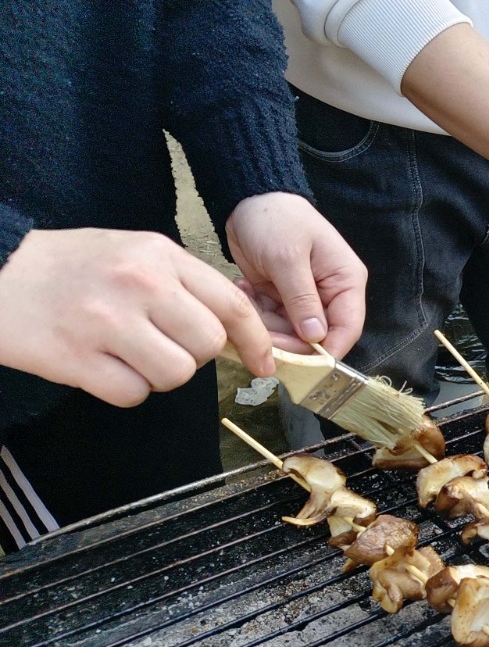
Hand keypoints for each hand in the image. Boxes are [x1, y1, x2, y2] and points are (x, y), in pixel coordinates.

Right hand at [0, 228, 276, 406]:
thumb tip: (228, 326)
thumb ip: (179, 282)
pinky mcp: (76, 357)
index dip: (256, 340)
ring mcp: (107, 321)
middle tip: (158, 344)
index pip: (232, 304)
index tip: (264, 363)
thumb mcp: (129, 251)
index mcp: (158, 254)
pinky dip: (121, 390)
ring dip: (157, 375)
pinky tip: (97, 365)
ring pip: (176, 375)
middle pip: (208, 345)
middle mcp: (139, 283)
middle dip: (191, 355)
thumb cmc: (66, 266)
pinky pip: (132, 394)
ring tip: (124, 354)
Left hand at [226, 193, 367, 358]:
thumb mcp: (288, 259)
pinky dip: (257, 312)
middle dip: (287, 338)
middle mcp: (330, 294)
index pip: (348, 327)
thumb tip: (316, 338)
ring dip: (266, 323)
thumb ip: (302, 300)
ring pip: (291, 332)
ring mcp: (306, 297)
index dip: (328, 351)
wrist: (248, 200)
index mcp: (346, 281)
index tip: (303, 365)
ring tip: (248, 296)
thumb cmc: (277, 221)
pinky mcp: (283, 298)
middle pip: (316, 336)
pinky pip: (273, 320)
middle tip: (258, 331)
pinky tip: (246, 288)